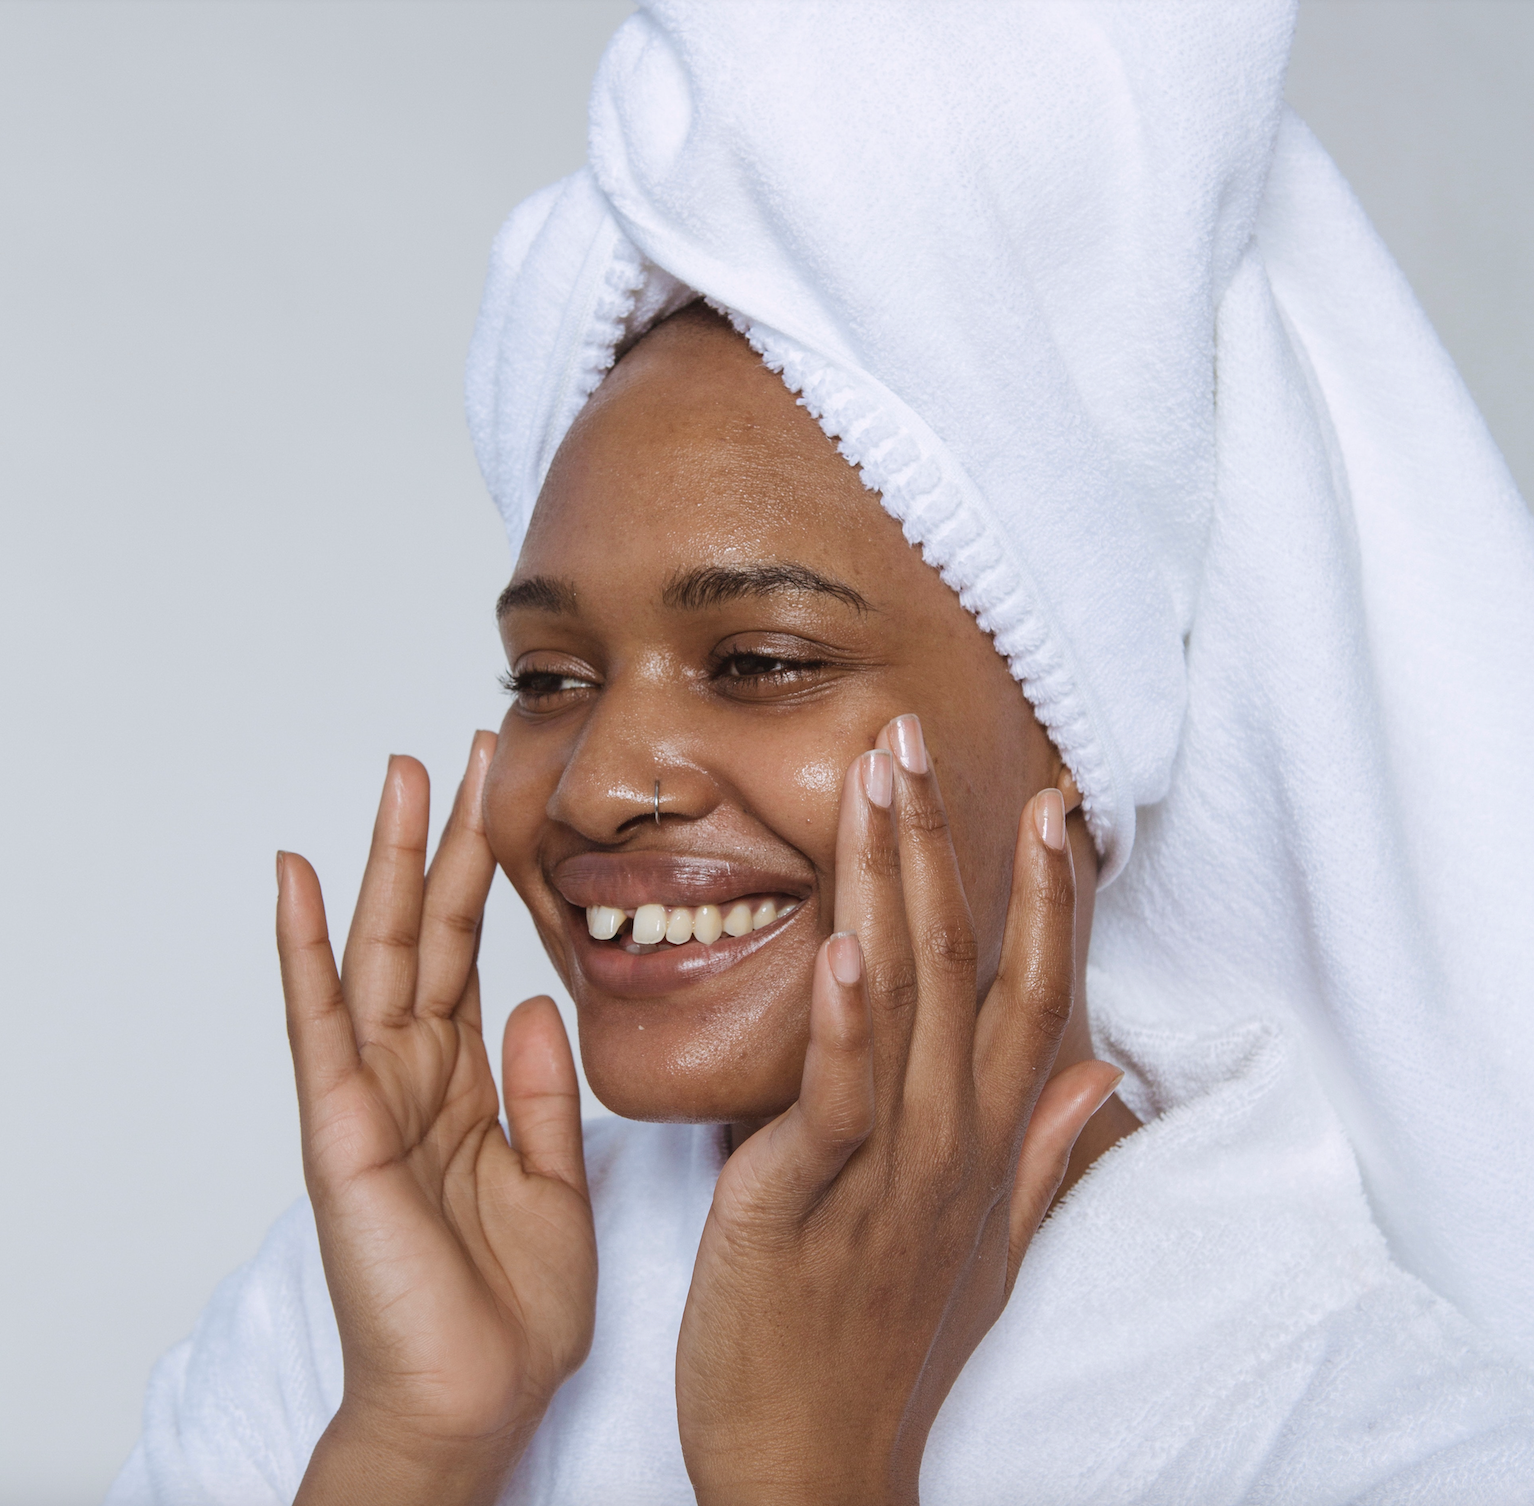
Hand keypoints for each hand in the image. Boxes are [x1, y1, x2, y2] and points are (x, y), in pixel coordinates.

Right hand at [276, 735, 595, 1505]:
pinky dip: (305, 948)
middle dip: (444, 842)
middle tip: (459, 752)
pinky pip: (321, 1024)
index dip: (487, 875)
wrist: (475, 1401)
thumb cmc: (508, 1307)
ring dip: (387, 863)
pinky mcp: (344, 1128)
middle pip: (428, 933)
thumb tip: (532, 999)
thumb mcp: (553, 1176)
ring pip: (380, 954)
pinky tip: (298, 878)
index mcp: (463, 1083)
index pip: (471, 953)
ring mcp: (373, 1095)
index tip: (504, 797)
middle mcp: (413, 1075)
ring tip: (399, 777)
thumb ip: (540, 1087)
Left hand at [674, 715, 1121, 1505]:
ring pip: (903, 998)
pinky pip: (840, 1094)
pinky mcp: (812, 1197)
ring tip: (882, 783)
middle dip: (944, 840)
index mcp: (988, 1133)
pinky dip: (844, 1018)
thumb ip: (1045, 1144)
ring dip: (893, 883)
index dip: (1051, 890)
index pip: (1036, 985)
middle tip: (916, 735)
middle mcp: (955, 1133)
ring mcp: (892, 1164)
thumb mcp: (987, 1237)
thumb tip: (1104, 1065)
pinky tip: (844, 943)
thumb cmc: (886, 1336)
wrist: (817, 1457)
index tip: (1051, 801)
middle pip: (966, 960)